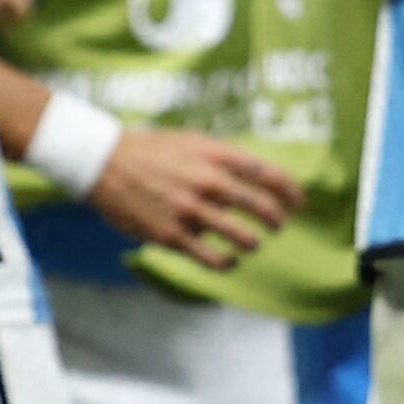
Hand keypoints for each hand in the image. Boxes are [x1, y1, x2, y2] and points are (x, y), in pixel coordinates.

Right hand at [88, 126, 301, 269]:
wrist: (103, 162)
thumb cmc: (150, 150)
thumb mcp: (191, 141)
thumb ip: (223, 157)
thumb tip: (254, 175)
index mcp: (214, 156)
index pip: (266, 174)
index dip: (290, 191)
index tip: (300, 202)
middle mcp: (206, 182)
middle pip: (260, 206)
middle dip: (277, 219)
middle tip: (280, 225)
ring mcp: (189, 210)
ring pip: (241, 235)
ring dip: (254, 242)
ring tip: (254, 244)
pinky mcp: (171, 235)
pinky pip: (211, 257)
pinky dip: (227, 262)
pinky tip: (230, 260)